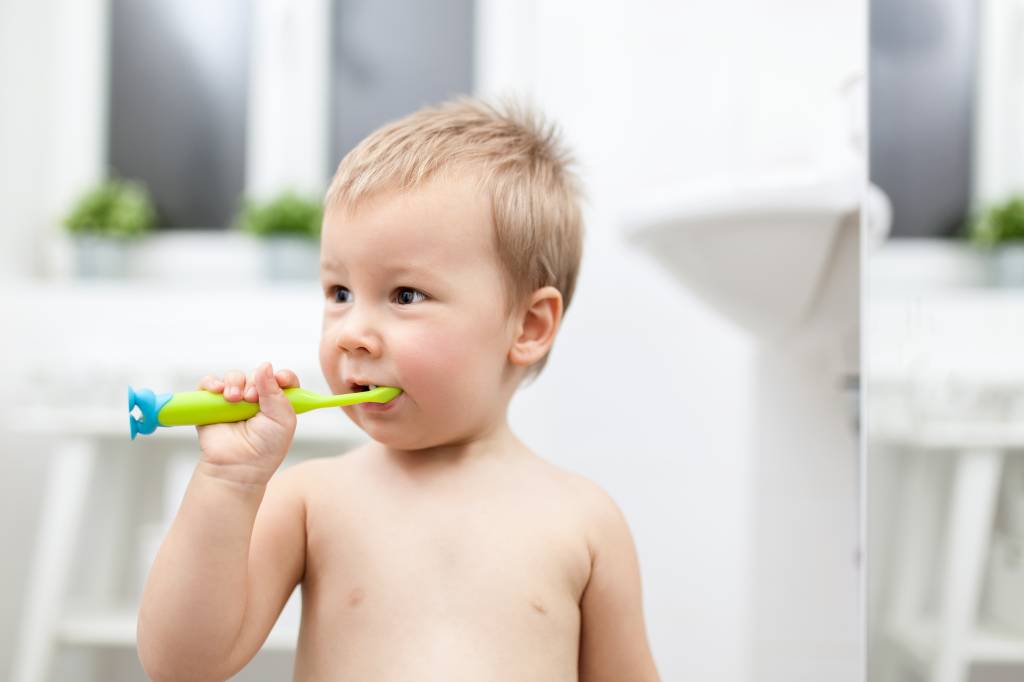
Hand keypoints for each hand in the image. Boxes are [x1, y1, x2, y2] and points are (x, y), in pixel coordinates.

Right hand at [195, 362, 299, 485]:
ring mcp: (233, 401)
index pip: (282, 380)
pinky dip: (211, 383)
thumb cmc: (265, 449)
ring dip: (235, 383)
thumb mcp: (282, 420)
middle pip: (257, 375)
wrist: (238, 467)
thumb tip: (265, 366)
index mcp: (277, 403)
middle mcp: (256, 400)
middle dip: (256, 382)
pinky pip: (209, 383)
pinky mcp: (211, 404)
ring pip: (234, 376)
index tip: (280, 378)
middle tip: (253, 398)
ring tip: (234, 399)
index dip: (282, 376)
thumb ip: (276, 392)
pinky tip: (218, 391)